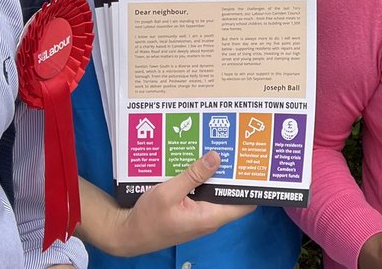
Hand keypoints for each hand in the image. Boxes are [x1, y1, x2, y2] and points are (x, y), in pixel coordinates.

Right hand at [78, 152, 254, 256]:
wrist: (127, 233)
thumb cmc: (147, 218)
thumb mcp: (168, 193)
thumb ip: (193, 175)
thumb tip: (217, 157)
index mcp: (209, 217)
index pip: (243, 204)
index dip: (251, 185)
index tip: (253, 164)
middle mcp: (209, 218)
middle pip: (231, 195)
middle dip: (234, 173)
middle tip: (236, 148)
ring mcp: (200, 215)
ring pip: (216, 192)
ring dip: (217, 174)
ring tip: (220, 149)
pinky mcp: (191, 211)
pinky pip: (204, 193)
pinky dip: (204, 179)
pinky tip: (199, 162)